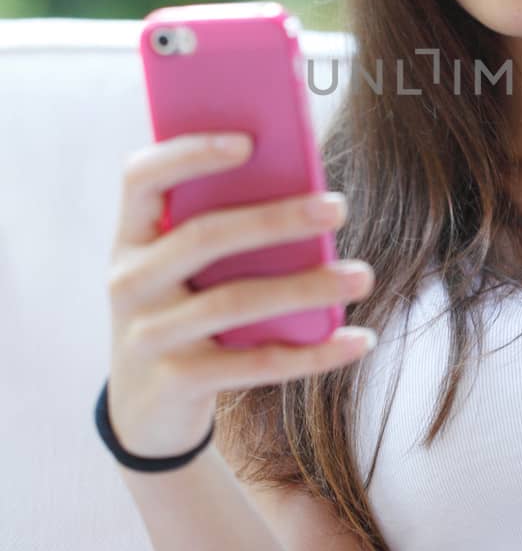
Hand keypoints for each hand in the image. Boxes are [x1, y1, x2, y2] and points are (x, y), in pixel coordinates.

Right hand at [106, 132, 375, 459]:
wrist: (145, 409)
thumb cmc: (185, 311)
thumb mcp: (185, 269)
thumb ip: (223, 229)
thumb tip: (310, 192)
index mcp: (133, 236)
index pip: (142, 177)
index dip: (190, 153)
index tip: (249, 140)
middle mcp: (130, 281)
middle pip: (204, 236)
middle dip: (276, 219)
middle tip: (337, 208)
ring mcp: (148, 334)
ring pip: (235, 302)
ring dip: (307, 287)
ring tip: (362, 276)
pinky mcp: (177, 382)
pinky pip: (256, 364)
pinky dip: (314, 353)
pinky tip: (358, 339)